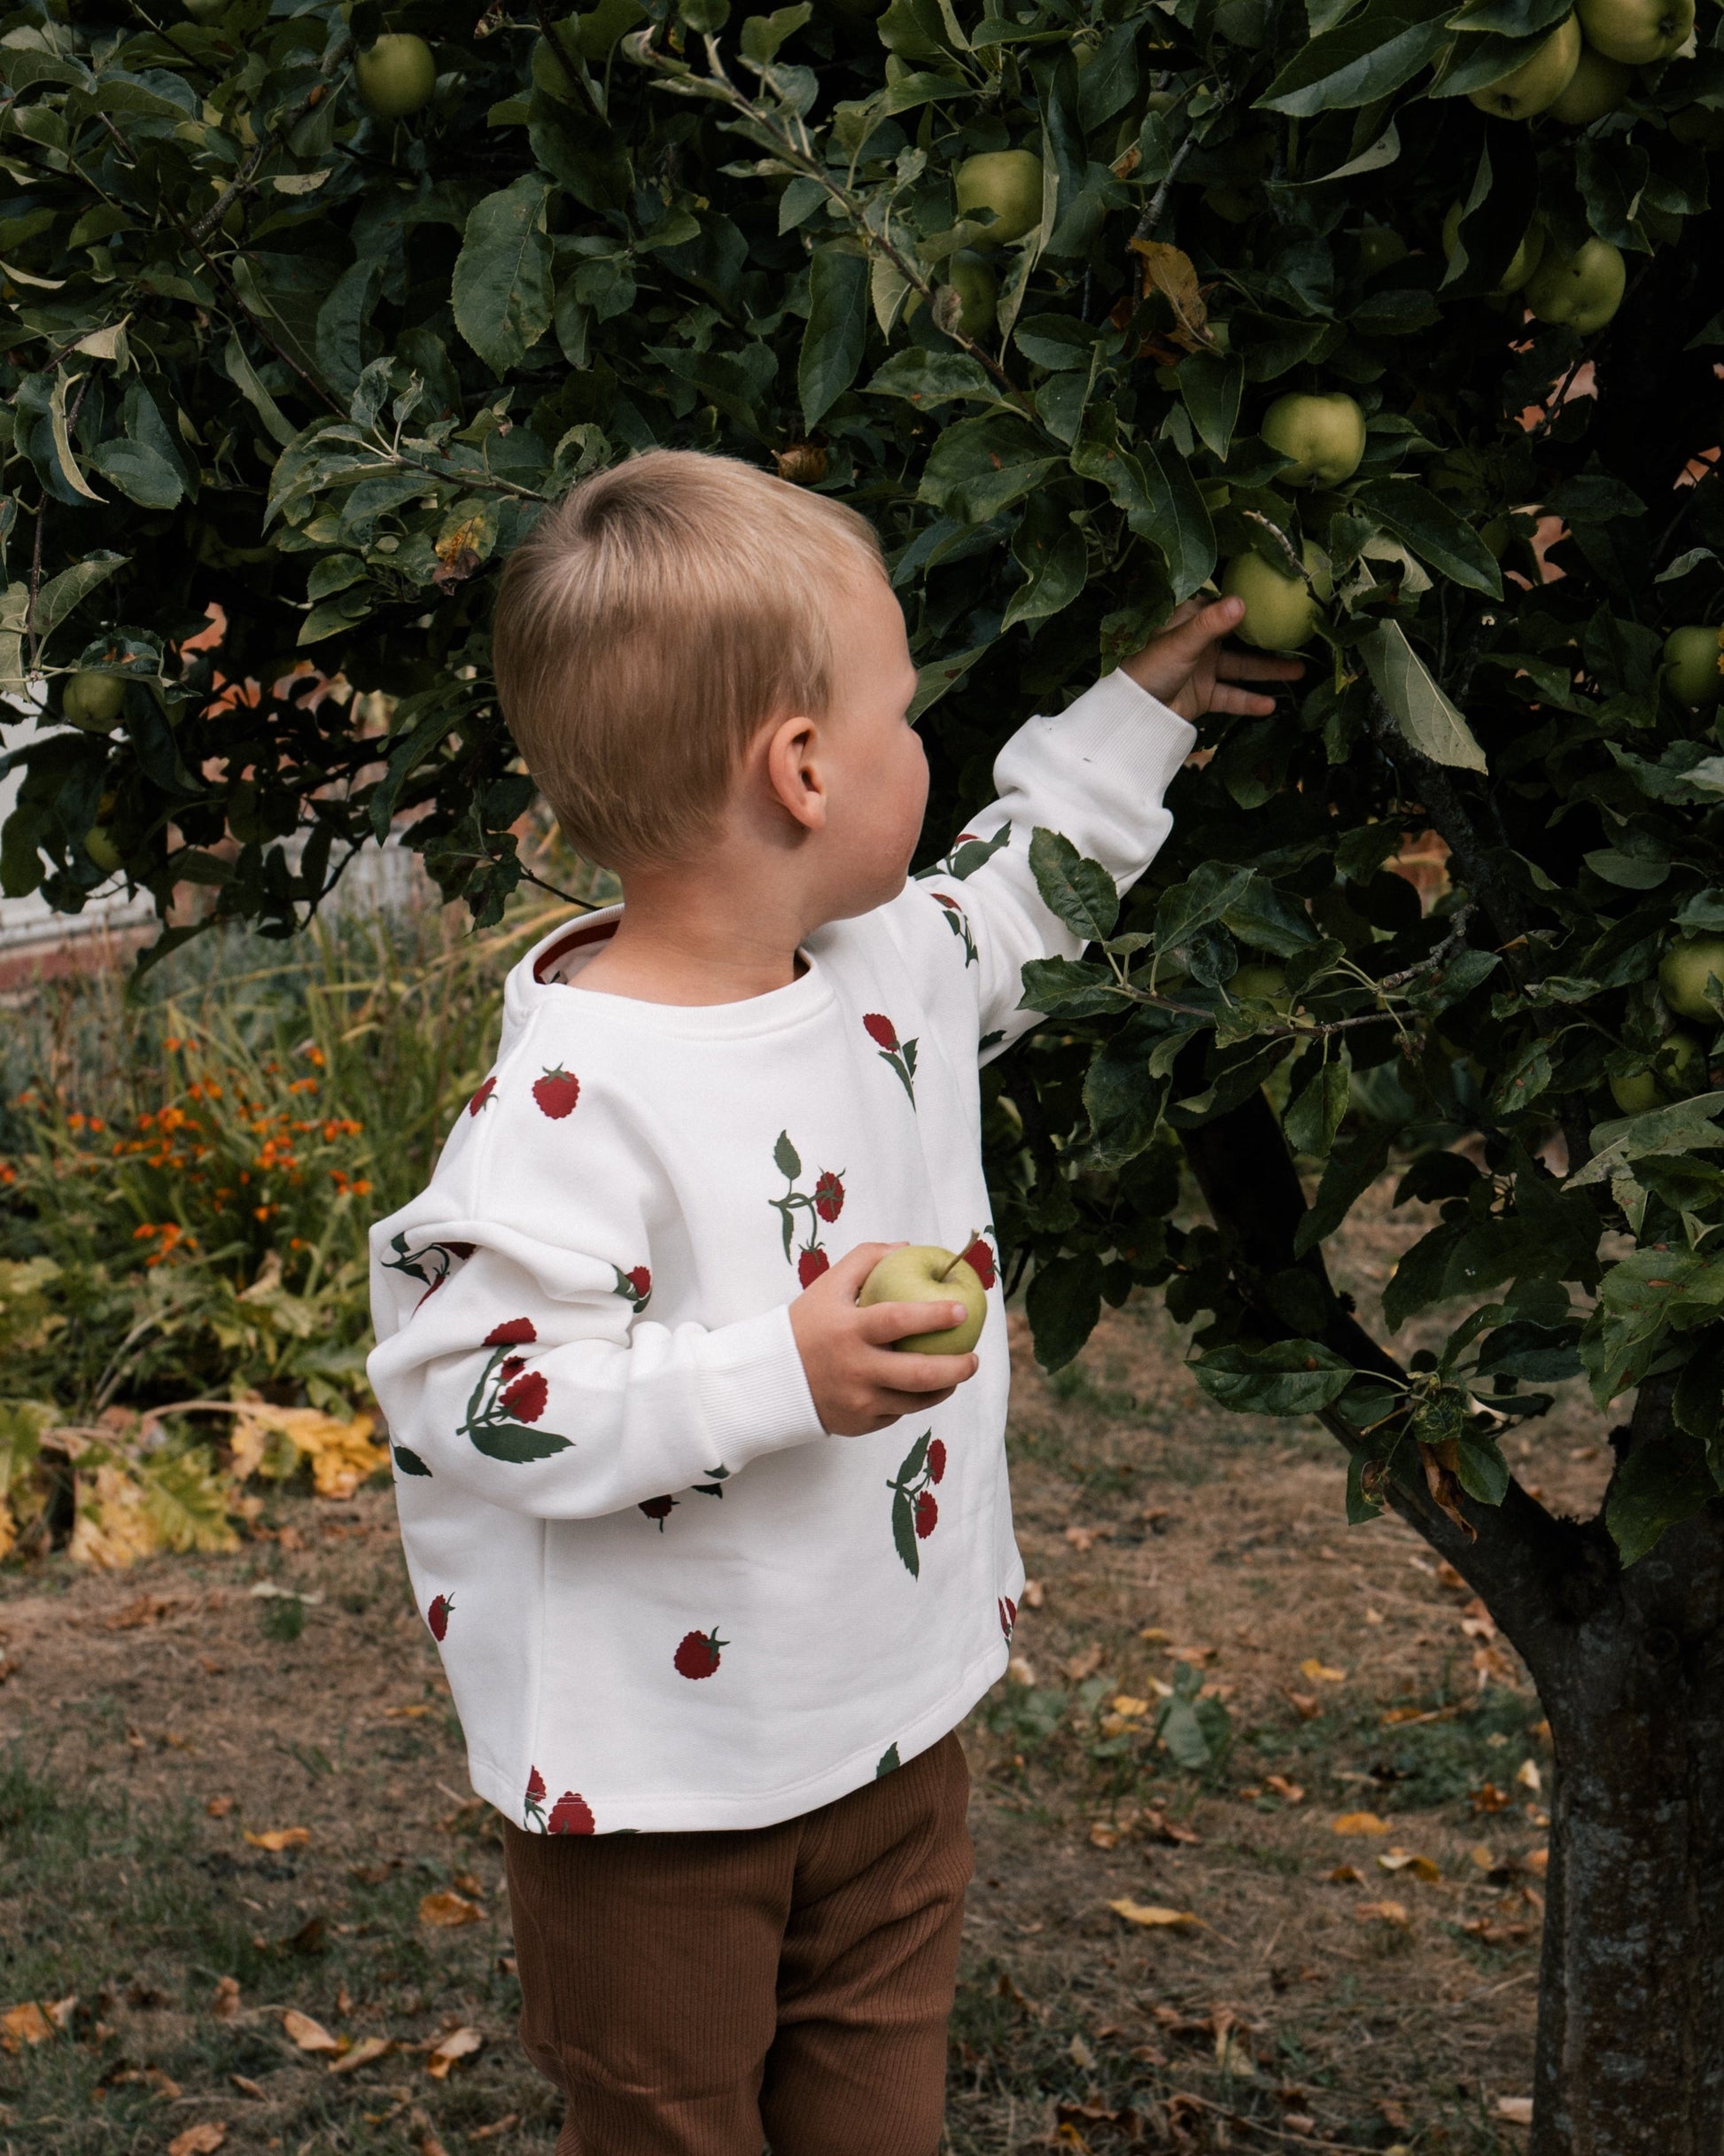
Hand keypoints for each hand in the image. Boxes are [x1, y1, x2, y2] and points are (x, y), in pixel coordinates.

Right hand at [789, 1242, 979, 1435]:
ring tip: (957, 1374)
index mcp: (849, 1330)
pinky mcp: (860, 1423)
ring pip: (917, 1401)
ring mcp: (859, 1400)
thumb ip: (865, 1259)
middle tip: (974, 1357)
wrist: (772, 1378)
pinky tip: (923, 1388)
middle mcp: (856, 1368)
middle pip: (920, 1374)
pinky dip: (914, 1400)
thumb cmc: (806, 1325)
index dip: (935, 1315)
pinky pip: (899, 1413)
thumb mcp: (828, 1286)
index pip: (900, 1320)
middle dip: (957, 1367)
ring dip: (945, 1387)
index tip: (962, 1310)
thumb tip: (908, 1247)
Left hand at [1117, 593, 1306, 723]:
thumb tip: (1242, 602)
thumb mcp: (1182, 641)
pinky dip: (1249, 701)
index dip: (1250, 603)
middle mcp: (1201, 643)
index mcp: (1192, 621)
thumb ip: (1211, 623)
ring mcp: (1203, 670)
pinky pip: (1231, 697)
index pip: (1224, 606)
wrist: (1132, 712)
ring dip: (1268, 671)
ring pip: (1242, 669)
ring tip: (1300, 672)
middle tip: (1301, 638)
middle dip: (1269, 640)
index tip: (1280, 598)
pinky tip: (1270, 705)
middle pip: (1241, 639)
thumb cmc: (1150, 667)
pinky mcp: (1203, 696)